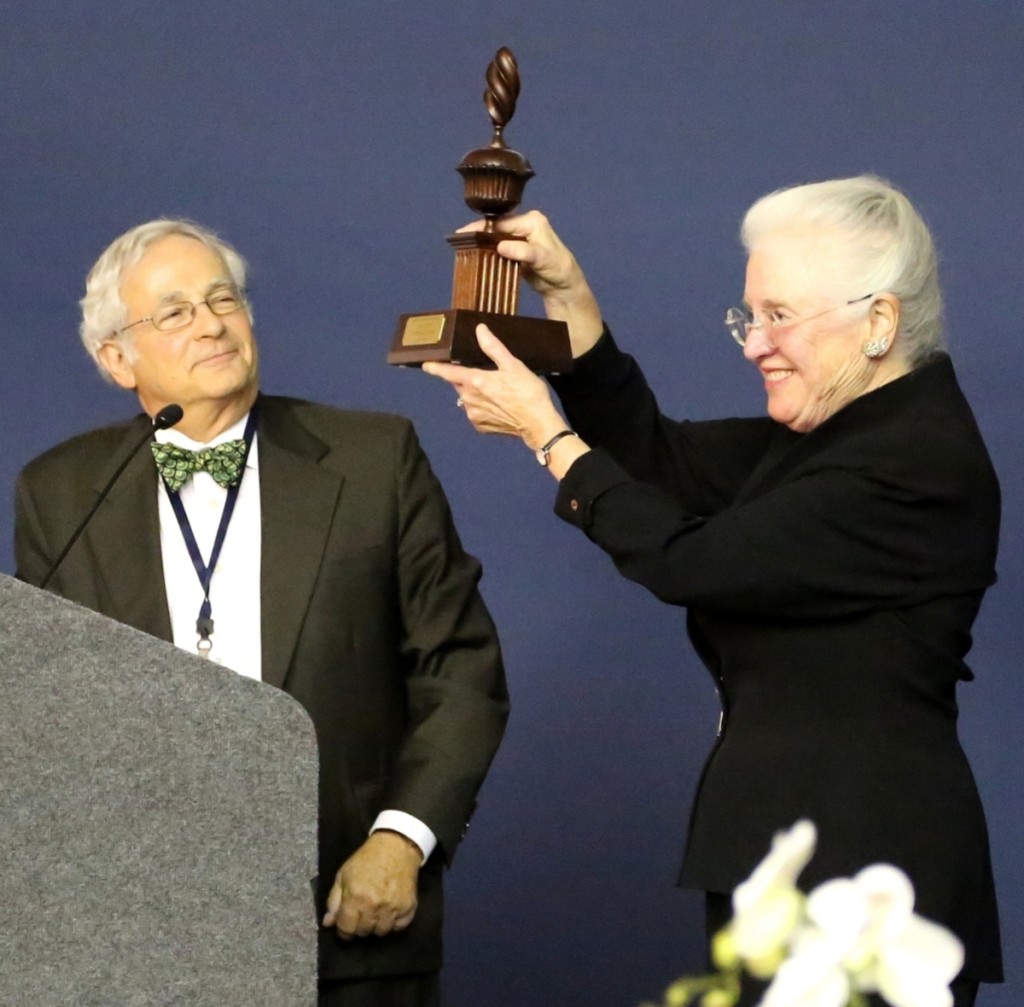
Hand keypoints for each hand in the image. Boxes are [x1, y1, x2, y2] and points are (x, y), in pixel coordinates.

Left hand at [322, 830, 420, 938]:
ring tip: (377, 911)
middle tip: (363, 912)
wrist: (396, 846)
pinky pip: (399, 926)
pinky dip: (395, 922)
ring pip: (382, 932)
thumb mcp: (344, 874)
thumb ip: (334, 900)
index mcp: (355, 898)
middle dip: (360, 925)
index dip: (344, 929)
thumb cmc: (367, 859)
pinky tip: (391, 910)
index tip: (346, 924)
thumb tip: (328, 923)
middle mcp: (374, 906)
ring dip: (377, 925)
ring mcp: (393, 907)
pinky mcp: (408, 906)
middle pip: (363, 932)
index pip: (346, 929)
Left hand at [424, 325, 568, 448]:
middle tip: (485, 374)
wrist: (538, 425)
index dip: (435, 367)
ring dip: (476, 393)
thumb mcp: (513, 365)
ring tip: (497, 391)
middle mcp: (469, 400)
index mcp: (475, 382)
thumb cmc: (528, 394)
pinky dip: (483, 407)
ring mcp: (474, 415)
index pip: (447, 372)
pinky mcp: (481, 427)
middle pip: (459, 384)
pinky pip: (475, 412)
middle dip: (466, 378)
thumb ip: (493, 348)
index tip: (425, 364)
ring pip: (467, 398)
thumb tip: (480, 330)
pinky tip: (499, 405)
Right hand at [457, 211, 602, 356]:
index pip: (502, 221)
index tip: (465, 234)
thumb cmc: (559, 270)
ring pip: (496, 237)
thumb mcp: (543, 259)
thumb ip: (524, 252)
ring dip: (482, 244)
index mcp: (532, 220)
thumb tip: (501, 246)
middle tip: (460, 243)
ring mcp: (521, 237)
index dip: (482, 227)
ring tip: (464, 249)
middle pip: (497, 228)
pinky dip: (489, 252)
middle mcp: (526, 224)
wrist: (564, 287)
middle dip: (479, 234)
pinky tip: (476, 257)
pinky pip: (499, 248)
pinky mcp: (517, 250)